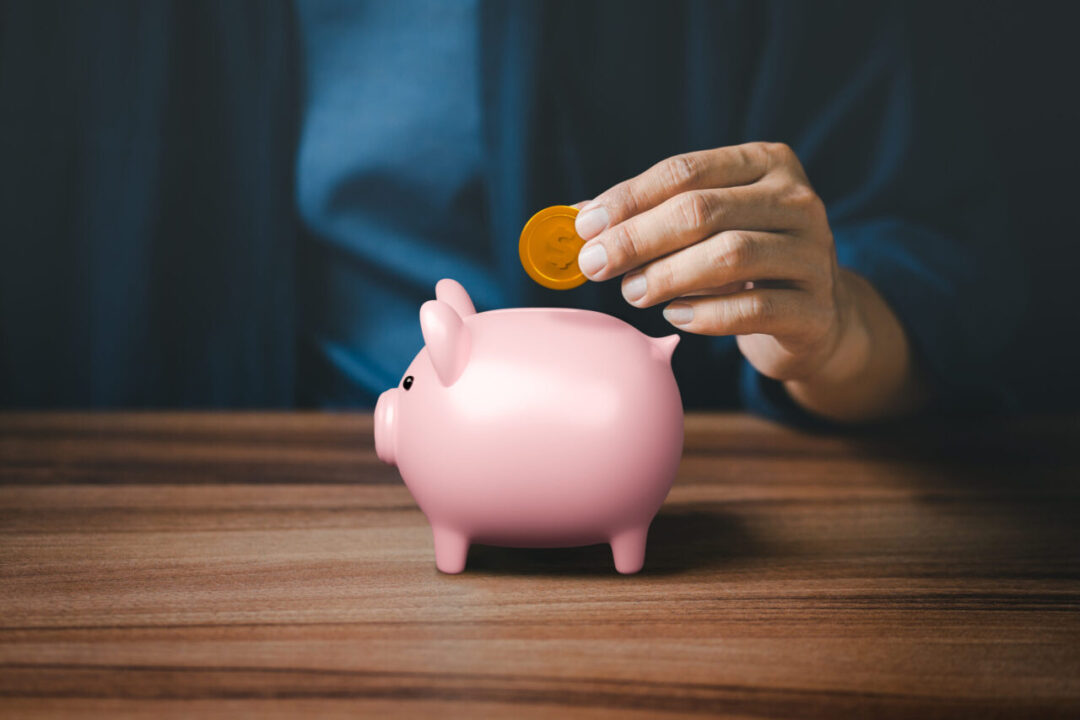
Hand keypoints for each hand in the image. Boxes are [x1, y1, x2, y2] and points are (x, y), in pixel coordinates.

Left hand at [574, 142, 925, 420]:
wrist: (818, 320)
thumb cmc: (746, 265)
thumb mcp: (706, 228)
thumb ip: (649, 216)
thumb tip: (575, 219)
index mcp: (767, 164)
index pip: (686, 171)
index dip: (629, 198)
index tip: (584, 226)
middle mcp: (797, 201)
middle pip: (703, 210)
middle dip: (637, 238)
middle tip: (593, 265)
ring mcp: (813, 254)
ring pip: (730, 254)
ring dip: (667, 275)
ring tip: (631, 293)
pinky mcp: (815, 309)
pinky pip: (753, 308)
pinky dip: (705, 314)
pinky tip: (674, 317)